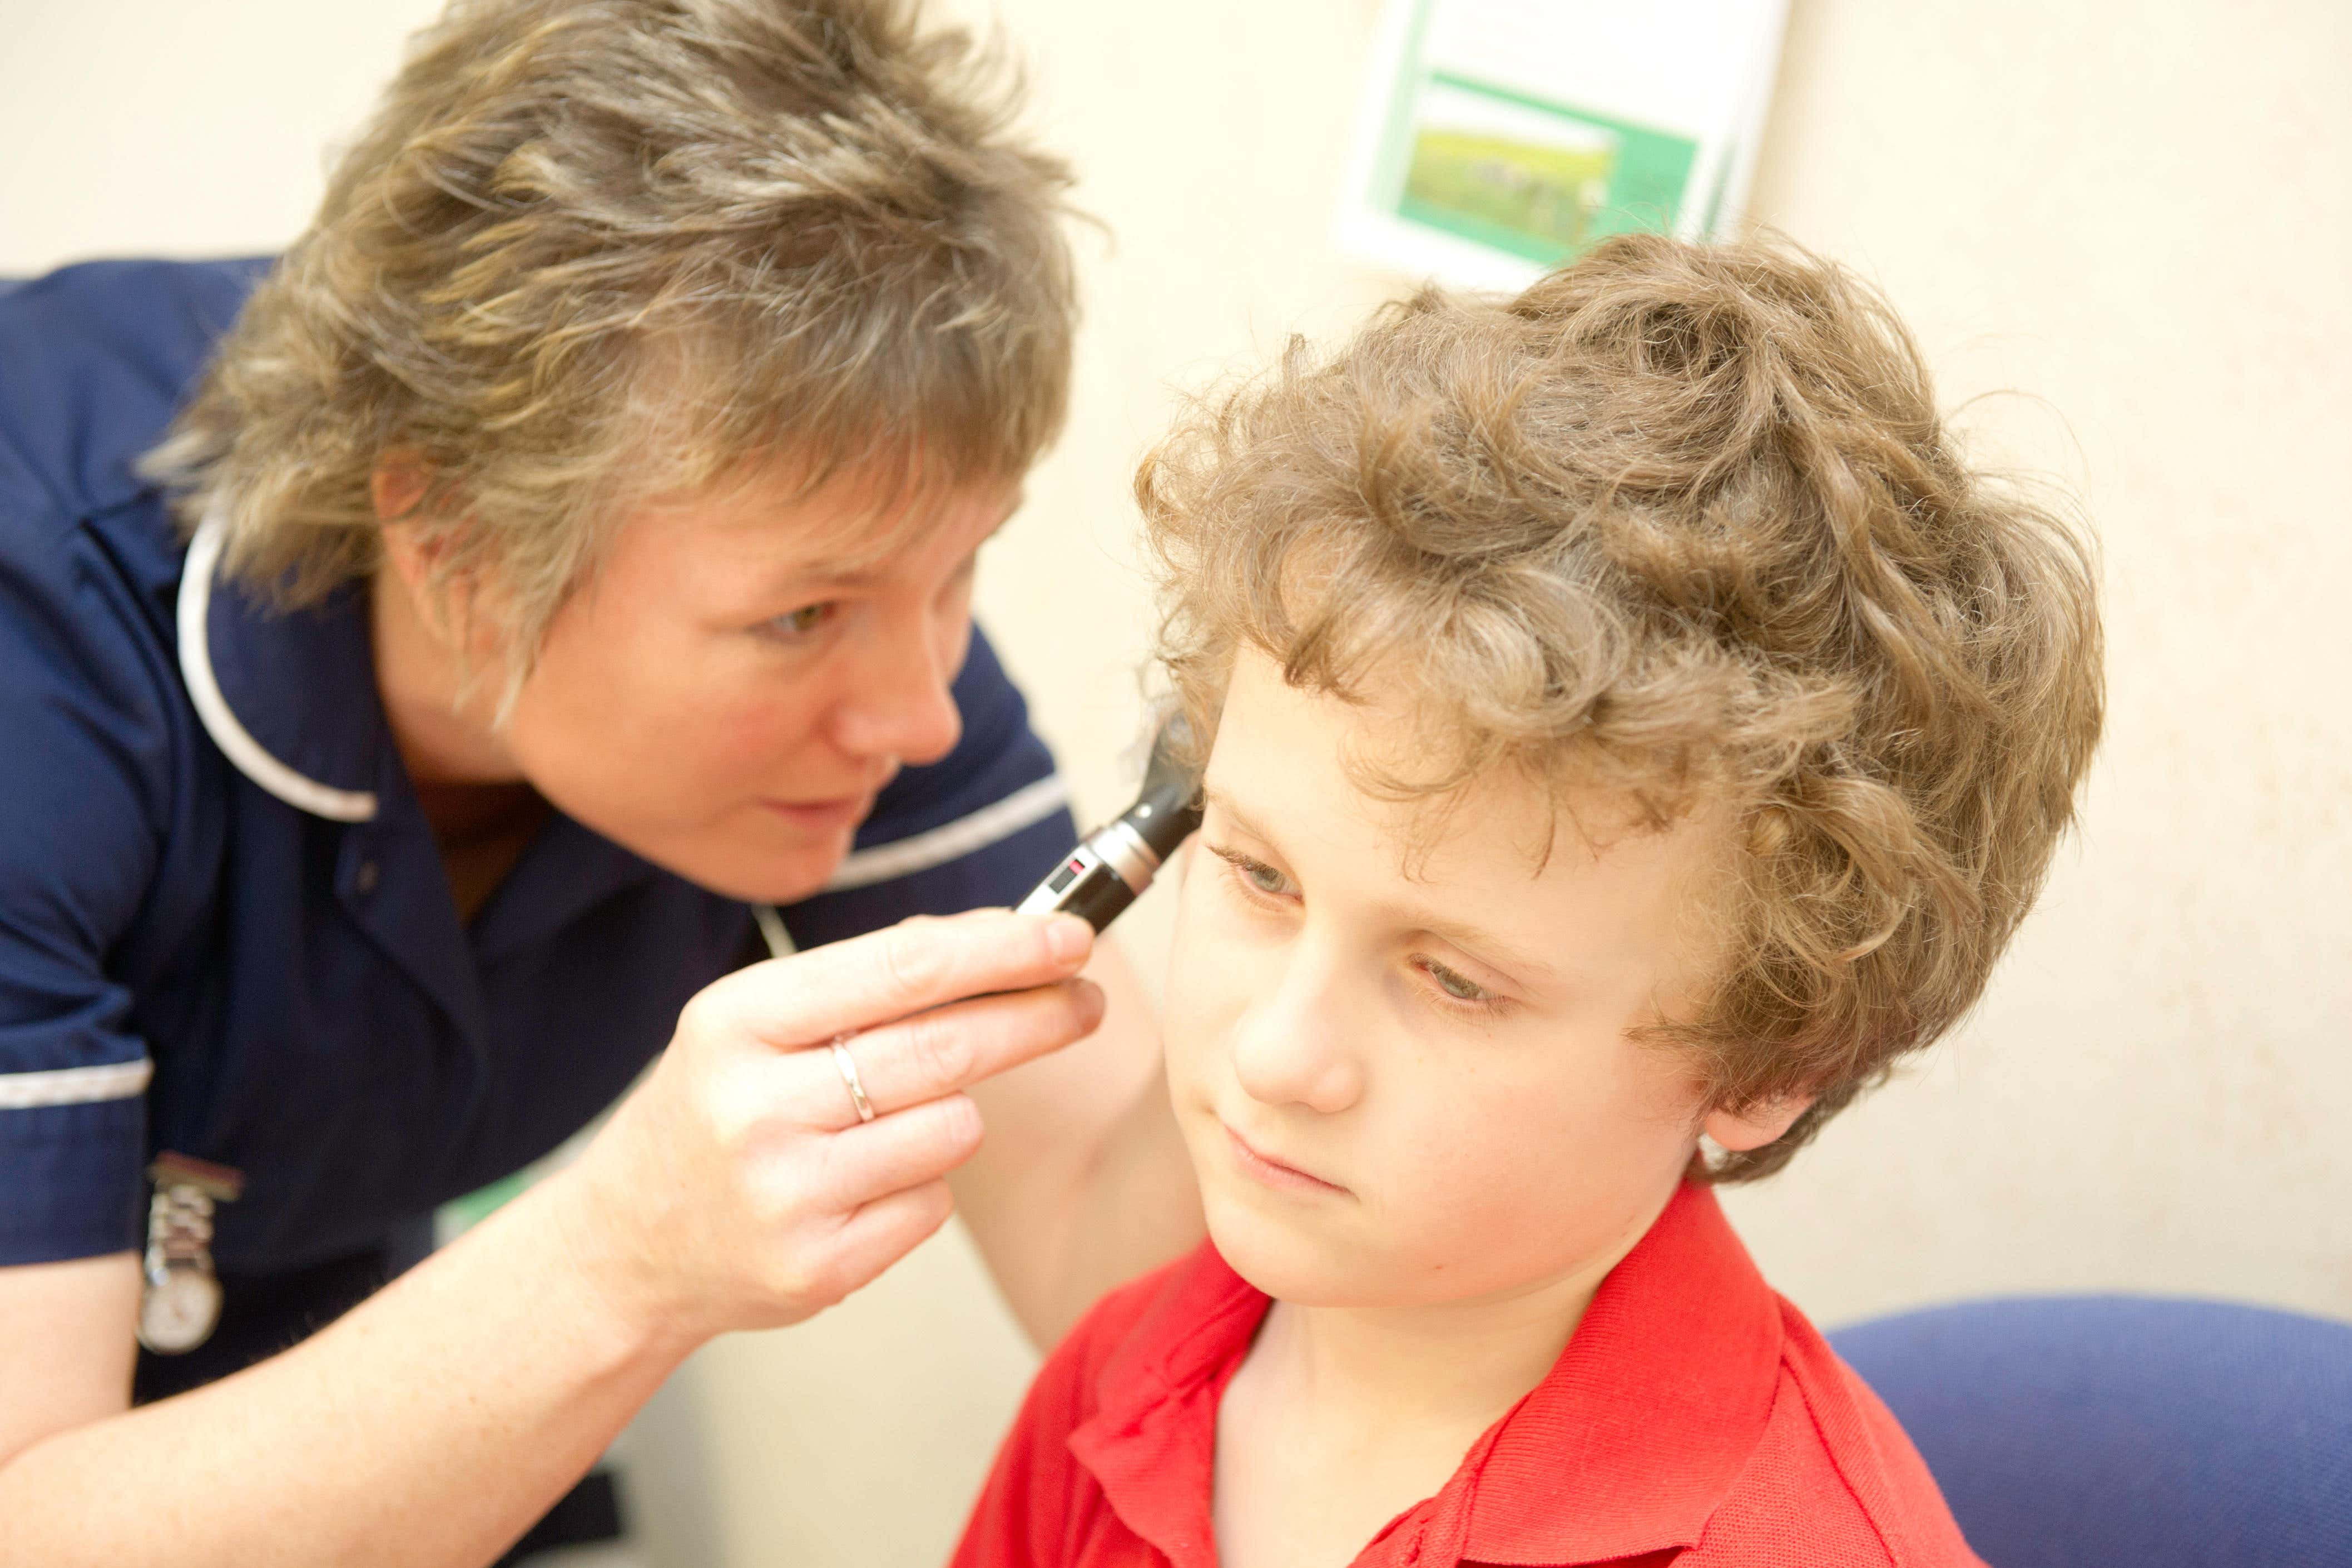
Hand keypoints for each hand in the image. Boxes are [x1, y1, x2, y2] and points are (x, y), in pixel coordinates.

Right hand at [546, 909, 1101, 1347]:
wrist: (624, 1245)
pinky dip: (923, 1186)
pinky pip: (930, 1204)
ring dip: (958, 1114)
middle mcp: (754, 1104)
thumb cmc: (717, 1109)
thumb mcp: (754, 1024)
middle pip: (943, 1048)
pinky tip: (867, 1184)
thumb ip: (864, 981)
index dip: (1000, 950)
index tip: (1069, 938)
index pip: (901, 968)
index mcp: (738, 1018)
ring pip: (951, 1130)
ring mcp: (784, 1194)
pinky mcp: (814, 1268)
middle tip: (1085, 1001)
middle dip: (1032, 1017)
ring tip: (905, 1116)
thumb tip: (997, 939)